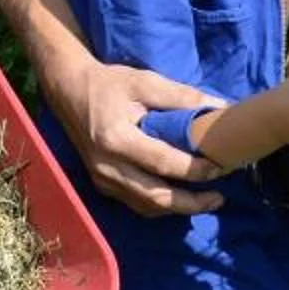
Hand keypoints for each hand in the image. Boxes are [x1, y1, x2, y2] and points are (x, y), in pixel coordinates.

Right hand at [56, 56, 221, 216]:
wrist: (68, 91)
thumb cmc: (108, 83)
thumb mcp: (144, 82)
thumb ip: (182, 97)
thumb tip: (220, 107)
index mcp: (117, 139)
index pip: (163, 163)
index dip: (195, 170)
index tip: (220, 166)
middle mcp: (107, 166)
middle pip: (155, 197)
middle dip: (191, 203)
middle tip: (219, 198)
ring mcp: (102, 179)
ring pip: (146, 206)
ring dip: (178, 208)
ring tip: (206, 200)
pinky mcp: (102, 184)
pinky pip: (136, 203)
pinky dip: (161, 205)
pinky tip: (181, 197)